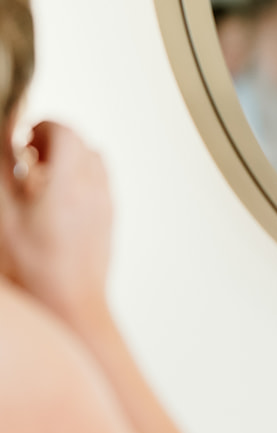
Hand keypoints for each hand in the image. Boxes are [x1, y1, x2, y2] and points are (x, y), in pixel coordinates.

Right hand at [0, 121, 112, 325]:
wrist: (71, 305)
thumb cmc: (34, 267)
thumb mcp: (6, 216)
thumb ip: (5, 169)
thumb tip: (8, 133)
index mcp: (68, 183)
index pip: (64, 131)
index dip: (41, 127)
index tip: (22, 139)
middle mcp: (94, 189)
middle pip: (81, 143)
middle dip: (52, 142)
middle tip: (27, 159)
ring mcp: (106, 204)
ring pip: (94, 161)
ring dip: (69, 159)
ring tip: (41, 179)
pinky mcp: (109, 219)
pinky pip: (100, 183)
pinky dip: (80, 178)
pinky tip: (56, 201)